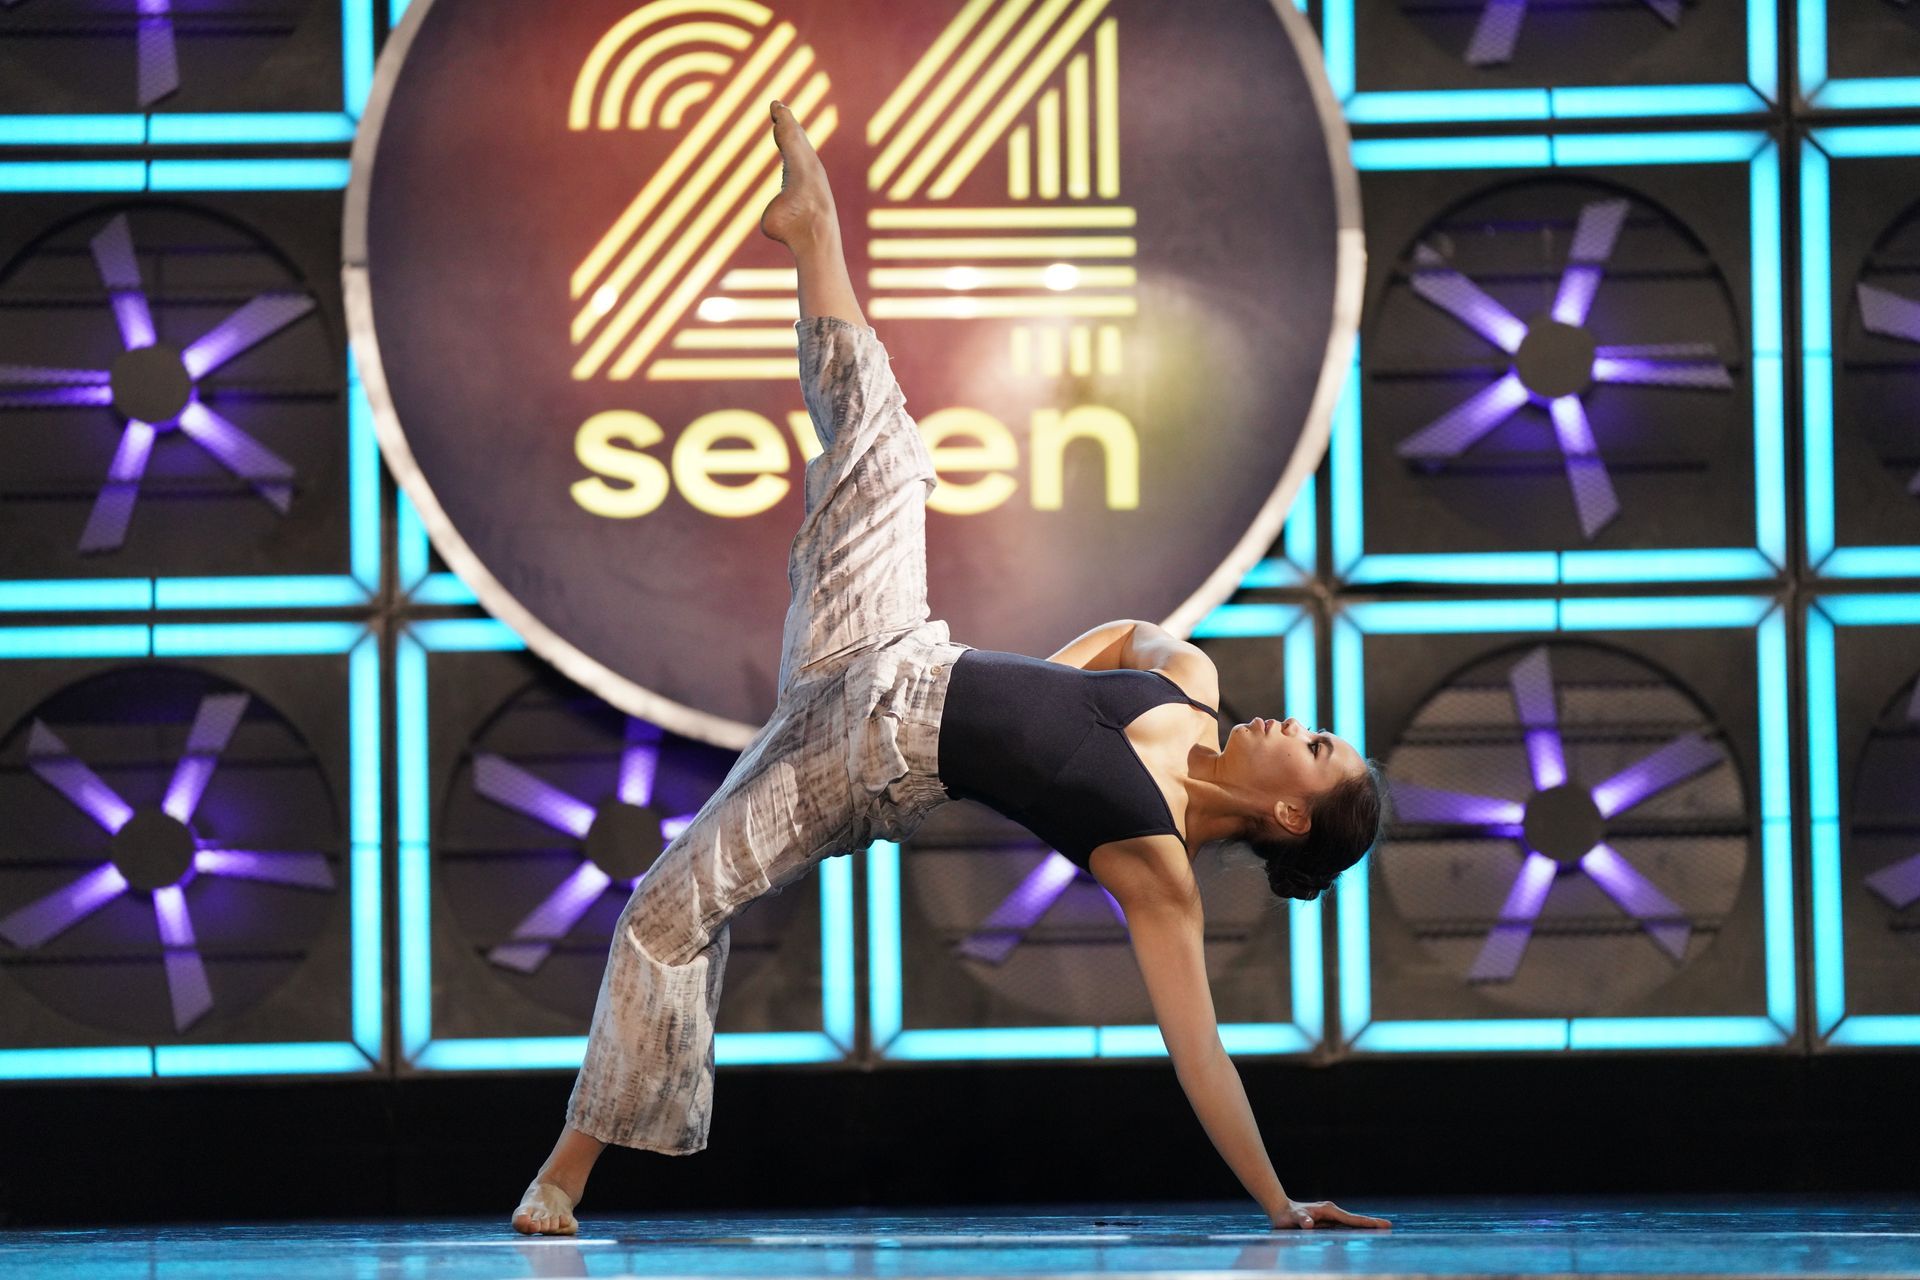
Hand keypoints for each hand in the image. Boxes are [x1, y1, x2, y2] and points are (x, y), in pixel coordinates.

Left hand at [1269, 1198, 1390, 1229]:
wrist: (1281, 1211)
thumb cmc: (1287, 1216)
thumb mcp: (1293, 1218)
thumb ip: (1302, 1221)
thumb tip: (1310, 1225)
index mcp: (1329, 1211)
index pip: (1352, 1219)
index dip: (1367, 1222)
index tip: (1382, 1225)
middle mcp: (1332, 1212)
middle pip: (1356, 1219)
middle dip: (1372, 1223)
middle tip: (1389, 1227)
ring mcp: (1331, 1217)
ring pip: (1352, 1222)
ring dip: (1366, 1226)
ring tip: (1381, 1230)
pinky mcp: (1328, 1221)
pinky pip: (1346, 1226)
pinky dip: (1357, 1228)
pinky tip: (1364, 1233)